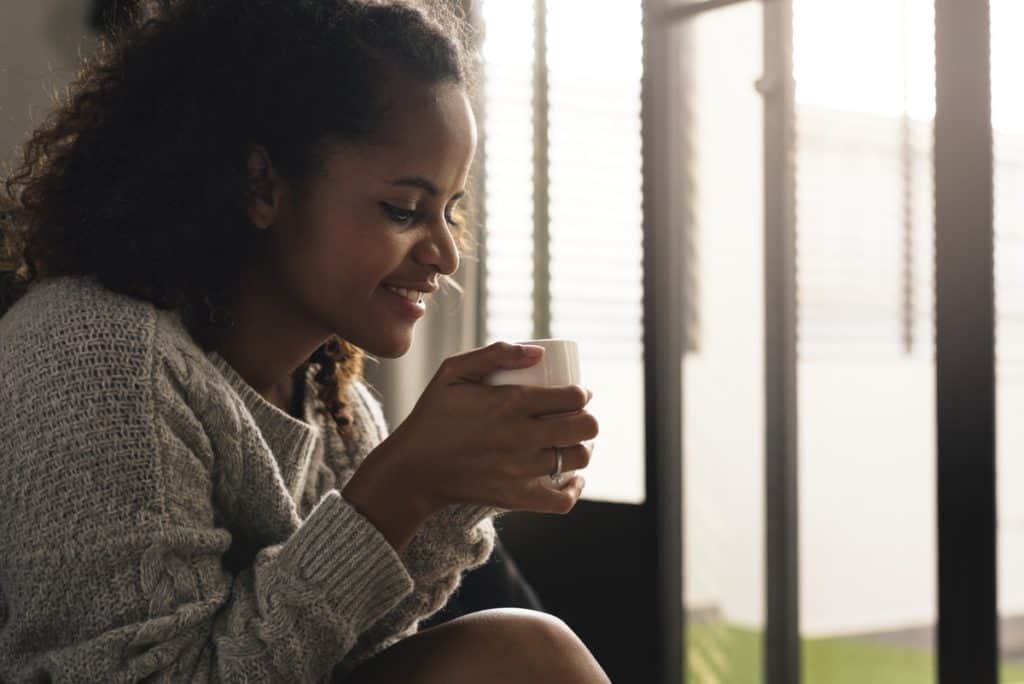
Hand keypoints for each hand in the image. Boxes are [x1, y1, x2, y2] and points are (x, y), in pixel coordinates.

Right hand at [358, 342, 597, 519]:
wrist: (412, 469)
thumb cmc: (433, 416)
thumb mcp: (452, 371)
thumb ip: (495, 354)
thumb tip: (540, 352)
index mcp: (510, 403)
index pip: (572, 397)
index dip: (582, 393)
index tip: (576, 394)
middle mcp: (521, 437)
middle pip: (585, 428)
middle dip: (587, 418)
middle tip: (575, 417)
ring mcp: (521, 471)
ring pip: (578, 459)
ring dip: (581, 448)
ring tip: (570, 442)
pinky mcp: (516, 498)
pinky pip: (562, 500)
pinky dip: (573, 489)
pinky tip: (571, 478)